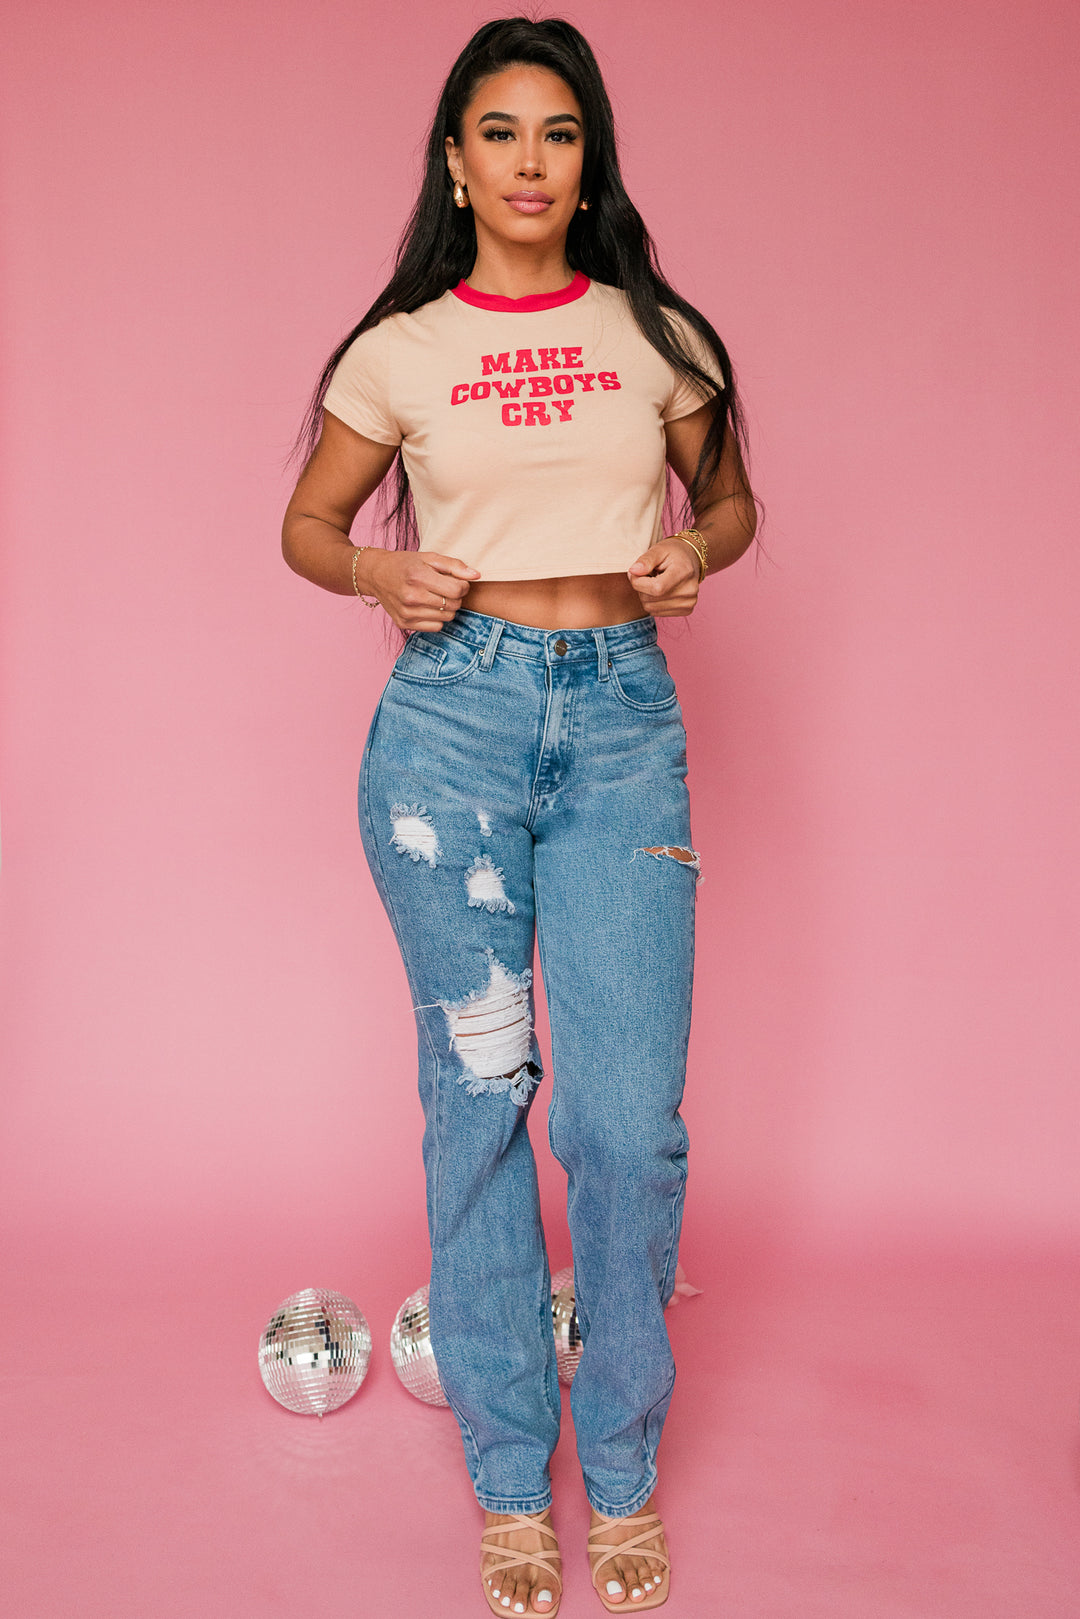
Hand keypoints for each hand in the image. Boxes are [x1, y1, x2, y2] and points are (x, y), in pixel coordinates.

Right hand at [364, 550, 479, 631]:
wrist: (377, 575)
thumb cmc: (406, 564)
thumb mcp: (429, 558)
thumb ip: (454, 565)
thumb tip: (476, 575)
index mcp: (418, 576)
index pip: (457, 590)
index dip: (463, 585)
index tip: (456, 581)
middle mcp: (411, 596)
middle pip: (453, 605)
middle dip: (455, 596)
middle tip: (445, 588)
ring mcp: (407, 612)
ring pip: (447, 618)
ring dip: (447, 608)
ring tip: (435, 596)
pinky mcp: (404, 624)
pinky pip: (436, 628)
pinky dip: (437, 619)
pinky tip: (428, 607)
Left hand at [626, 538, 701, 616]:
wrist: (690, 560)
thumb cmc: (673, 553)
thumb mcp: (659, 549)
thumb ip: (646, 560)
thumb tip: (633, 571)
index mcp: (684, 572)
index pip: (656, 588)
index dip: (638, 582)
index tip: (635, 572)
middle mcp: (689, 590)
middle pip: (650, 600)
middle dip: (641, 587)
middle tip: (648, 575)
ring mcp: (689, 602)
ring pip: (650, 608)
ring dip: (646, 596)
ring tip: (655, 582)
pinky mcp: (686, 610)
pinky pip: (656, 612)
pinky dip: (653, 602)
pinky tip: (661, 590)